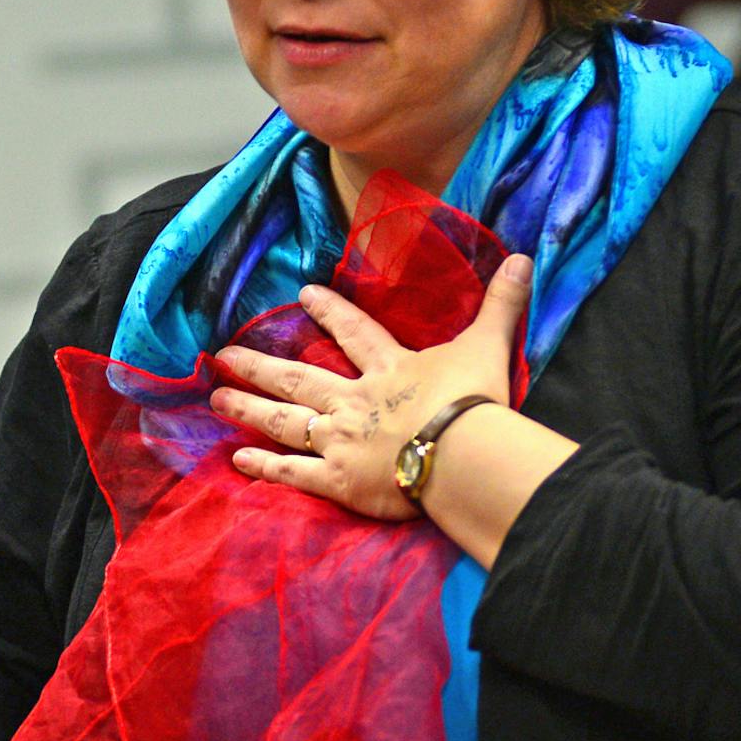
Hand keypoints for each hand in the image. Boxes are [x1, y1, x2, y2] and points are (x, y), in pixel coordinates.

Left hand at [210, 254, 530, 520]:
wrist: (462, 455)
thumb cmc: (474, 402)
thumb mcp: (488, 345)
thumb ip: (502, 305)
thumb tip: (525, 259)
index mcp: (388, 370)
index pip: (353, 334)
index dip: (329, 311)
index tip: (301, 294)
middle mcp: (353, 401)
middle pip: (298, 379)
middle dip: (260, 365)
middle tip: (224, 355)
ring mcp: (340, 441)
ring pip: (282, 421)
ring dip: (247, 408)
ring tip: (216, 399)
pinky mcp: (338, 481)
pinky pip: (292, 473)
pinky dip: (264, 467)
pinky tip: (237, 461)